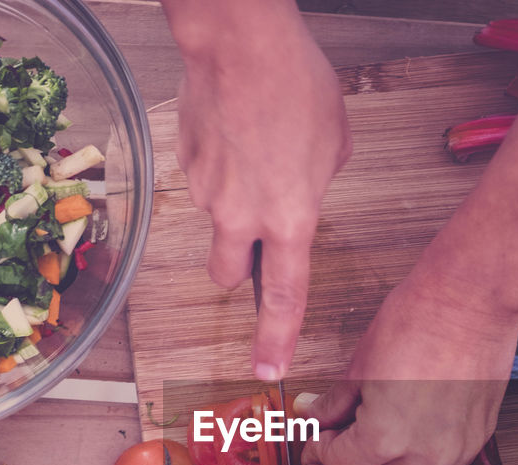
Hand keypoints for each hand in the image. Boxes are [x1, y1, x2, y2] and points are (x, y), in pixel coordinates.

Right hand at [170, 5, 350, 379]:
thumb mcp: (334, 143)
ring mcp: (205, 192)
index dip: (277, 339)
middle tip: (256, 235)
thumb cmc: (294, 85)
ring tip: (255, 152)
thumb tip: (303, 186)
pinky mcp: (183, 163)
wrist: (240, 44)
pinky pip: (203, 177)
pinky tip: (236, 128)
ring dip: (231, 204)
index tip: (269, 368)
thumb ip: (318, 182)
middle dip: (240, 266)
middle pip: (229, 274)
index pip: (283, 298)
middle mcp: (240, 217)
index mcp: (289, 220)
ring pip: (215, 220)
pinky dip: (220, 162)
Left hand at [297, 274, 517, 464]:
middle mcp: (424, 456)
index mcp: (387, 437)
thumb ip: (335, 405)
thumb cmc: (418, 321)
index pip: (342, 464)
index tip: (312, 445)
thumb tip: (317, 419)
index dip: (319, 455)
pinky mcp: (477, 439)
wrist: (472, 301)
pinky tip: (401, 459)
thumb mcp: (360, 367)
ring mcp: (456, 451)